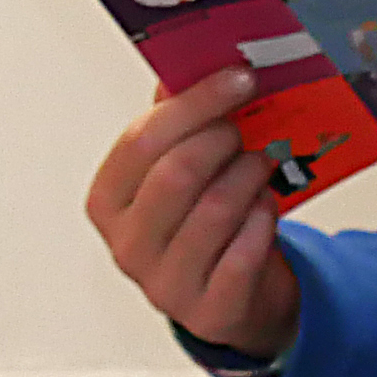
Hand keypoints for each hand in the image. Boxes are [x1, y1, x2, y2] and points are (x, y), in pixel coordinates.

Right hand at [86, 66, 300, 357]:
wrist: (234, 300)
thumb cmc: (204, 226)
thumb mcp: (180, 171)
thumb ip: (175, 122)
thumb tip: (183, 64)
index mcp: (108, 202)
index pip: (140, 142)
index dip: (194, 104)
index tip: (236, 79)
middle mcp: (128, 246)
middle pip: (175, 174)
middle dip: (221, 141)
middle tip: (246, 129)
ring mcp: (166, 285)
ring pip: (216, 210)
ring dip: (250, 177)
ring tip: (261, 165)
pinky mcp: (211, 312)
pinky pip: (245, 253)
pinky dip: (264, 220)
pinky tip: (267, 207)